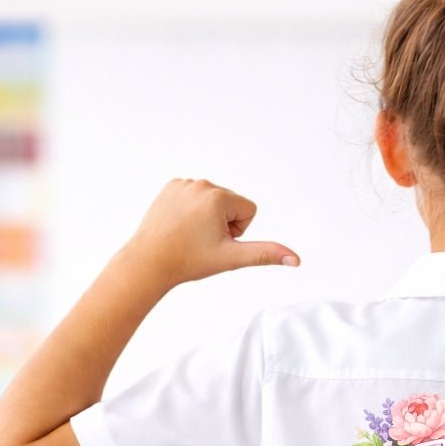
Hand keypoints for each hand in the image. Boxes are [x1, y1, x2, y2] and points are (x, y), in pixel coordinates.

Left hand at [121, 178, 298, 292]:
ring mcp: (184, 183)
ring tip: (189, 234)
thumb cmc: (189, 261)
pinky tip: (180, 225)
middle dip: (223, 224)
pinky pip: (196, 197)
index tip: (216, 241)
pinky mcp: (171, 186)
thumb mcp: (232, 258)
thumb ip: (266, 254)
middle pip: (232, 204)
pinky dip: (192, 211)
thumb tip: (296, 260)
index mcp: (219, 197)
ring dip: (208, 218)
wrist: (149, 262)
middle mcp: (201, 184)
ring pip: (214, 202)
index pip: (249, 210)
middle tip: (201, 240)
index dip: (238, 231)